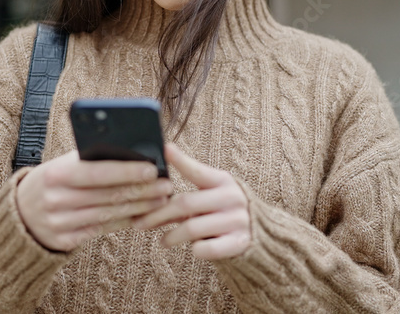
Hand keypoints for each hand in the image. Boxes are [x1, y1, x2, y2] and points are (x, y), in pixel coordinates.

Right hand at [16, 150, 173, 251]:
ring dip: (140, 206)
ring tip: (161, 199)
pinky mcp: (66, 240)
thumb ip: (89, 159)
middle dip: (142, 190)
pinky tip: (143, 214)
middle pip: (108, 195)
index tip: (153, 168)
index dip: (127, 171)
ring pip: (109, 213)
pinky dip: (125, 221)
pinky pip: (102, 229)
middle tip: (166, 185)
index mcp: (55, 174)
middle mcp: (56, 200)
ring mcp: (60, 223)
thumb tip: (132, 153)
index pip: (97, 172)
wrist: (19, 213)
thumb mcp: (61, 165)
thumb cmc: (51, 180)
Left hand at [133, 143, 250, 259]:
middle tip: (140, 223)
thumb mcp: (209, 197)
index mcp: (223, 181)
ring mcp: (237, 220)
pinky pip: (206, 248)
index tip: (165, 149)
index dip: (181, 160)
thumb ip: (183, 198)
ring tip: (163, 241)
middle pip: (186, 203)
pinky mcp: (239, 242)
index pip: (198, 171)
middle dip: (158, 215)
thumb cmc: (222, 211)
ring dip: (172, 236)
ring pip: (192, 228)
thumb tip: (149, 198)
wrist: (258, 233)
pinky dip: (195, 250)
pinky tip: (192, 248)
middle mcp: (232, 197)